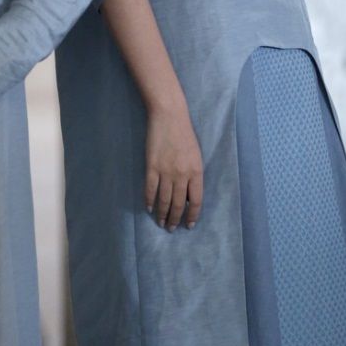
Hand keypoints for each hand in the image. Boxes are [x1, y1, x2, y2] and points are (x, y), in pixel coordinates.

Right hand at [144, 100, 202, 230]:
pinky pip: (150, 188)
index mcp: (196, 171)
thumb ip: (193, 173)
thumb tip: (188, 193)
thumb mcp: (196, 155)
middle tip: (172, 229)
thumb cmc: (185, 133)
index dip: (192, 215)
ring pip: (165, 199)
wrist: (170, 116)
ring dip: (163, 214)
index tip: (188, 225)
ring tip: (161, 223)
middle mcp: (182, 175)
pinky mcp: (151, 166)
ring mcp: (166, 171)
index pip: (196, 201)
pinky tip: (149, 208)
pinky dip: (149, 200)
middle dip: (176, 219)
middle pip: (179, 203)